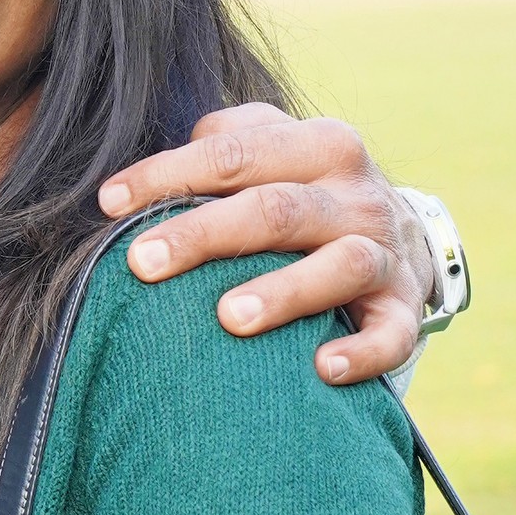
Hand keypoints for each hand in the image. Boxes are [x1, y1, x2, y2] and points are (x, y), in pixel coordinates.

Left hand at [100, 105, 435, 385]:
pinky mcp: (404, 309)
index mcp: (316, 146)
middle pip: (278, 208)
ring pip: (341, 264)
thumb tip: (139, 180)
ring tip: (229, 318)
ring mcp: (385, 252)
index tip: (110, 203)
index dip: (169, 174)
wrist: (404, 238)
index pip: (235, 152)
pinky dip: (364, 351)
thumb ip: (218, 149)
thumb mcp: (273, 155)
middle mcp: (356, 195)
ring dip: (285, 291)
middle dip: (206, 234)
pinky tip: (324, 369)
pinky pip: (393, 333)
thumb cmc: (305, 197)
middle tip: (143, 262)